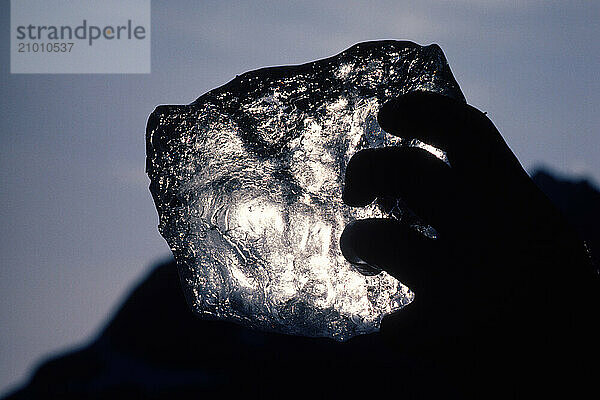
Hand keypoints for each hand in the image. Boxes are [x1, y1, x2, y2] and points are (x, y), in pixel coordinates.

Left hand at [340, 92, 598, 395]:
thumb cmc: (555, 300)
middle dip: (364, 170)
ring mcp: (458, 284)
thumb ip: (490, 203)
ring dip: (357, 242)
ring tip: (363, 258)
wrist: (581, 373)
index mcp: (515, 201)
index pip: (463, 127)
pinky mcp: (437, 337)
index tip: (387, 115)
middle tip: (354, 192)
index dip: (419, 110)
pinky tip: (411, 331)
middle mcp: (485, 230)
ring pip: (372, 236)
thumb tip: (423, 174)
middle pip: (400, 169)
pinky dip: (397, 324)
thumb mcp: (537, 235)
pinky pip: (390, 320)